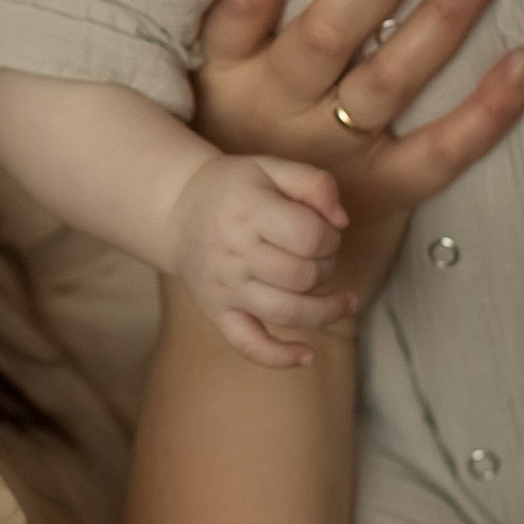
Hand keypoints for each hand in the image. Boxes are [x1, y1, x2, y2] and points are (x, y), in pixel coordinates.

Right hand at [161, 148, 351, 369]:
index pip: (309, 237)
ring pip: (286, 313)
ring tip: (345, 302)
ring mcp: (225, 288)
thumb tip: (342, 221)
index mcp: (249, 212)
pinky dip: (279, 357)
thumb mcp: (271, 166)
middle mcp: (234, 254)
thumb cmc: (234, 188)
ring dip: (325, 311)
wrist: (177, 210)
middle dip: (327, 268)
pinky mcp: (217, 312)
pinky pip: (248, 344)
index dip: (331, 238)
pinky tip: (307, 356)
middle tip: (322, 256)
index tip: (327, 232)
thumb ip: (314, 183)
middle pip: (302, 276)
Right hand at [189, 0, 523, 306]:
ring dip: (441, 22)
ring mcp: (328, 154)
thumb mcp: (215, 67)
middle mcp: (274, 108)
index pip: (246, 0)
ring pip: (386, 82)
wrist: (243, 248)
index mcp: (225, 69)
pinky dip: (485, 113)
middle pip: (324, 36)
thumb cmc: (236, 123)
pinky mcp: (379, 190)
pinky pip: (436, 153)